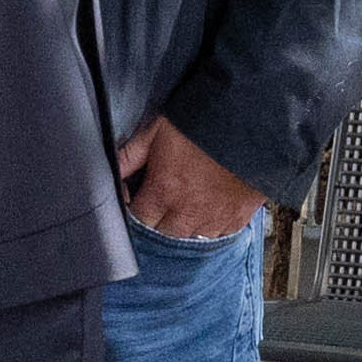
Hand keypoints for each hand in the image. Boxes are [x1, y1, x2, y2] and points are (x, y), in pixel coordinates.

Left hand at [119, 115, 267, 241]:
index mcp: (164, 192)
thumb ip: (130, 156)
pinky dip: (212, 227)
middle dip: (159, 220)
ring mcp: (215, 218)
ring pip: (192, 238)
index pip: (139, 219)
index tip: (138, 199)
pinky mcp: (239, 218)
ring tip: (186, 205)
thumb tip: (110, 171)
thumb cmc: (202, 124)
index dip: (135, 209)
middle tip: (162, 201)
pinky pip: (219, 235)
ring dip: (185, 226)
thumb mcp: (156, 131)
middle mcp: (188, 212)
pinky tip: (209, 209)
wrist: (250, 125)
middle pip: (164, 233)